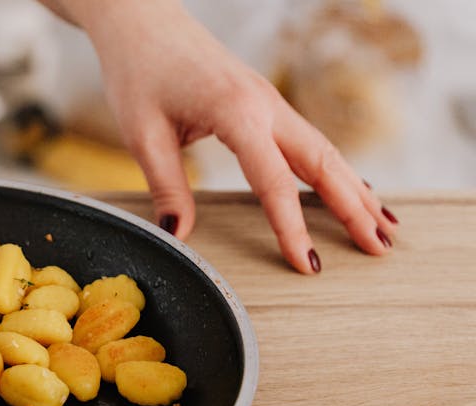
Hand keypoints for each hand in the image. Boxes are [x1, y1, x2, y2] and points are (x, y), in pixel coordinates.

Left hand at [47, 0, 396, 273]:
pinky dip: (337, 170)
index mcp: (236, 112)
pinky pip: (311, 141)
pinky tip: (355, 191)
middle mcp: (266, 104)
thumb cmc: (140, 73)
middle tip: (379, 249)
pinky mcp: (266, 103)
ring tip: (383, 228)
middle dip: (353, 208)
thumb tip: (178, 234)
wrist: (144, 23)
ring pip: (326, 150)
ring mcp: (271, 102)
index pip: (274, 181)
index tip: (307, 264)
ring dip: (355, 190)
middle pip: (322, 163)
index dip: (292, 227)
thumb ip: (166, 186)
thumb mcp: (142, 134)